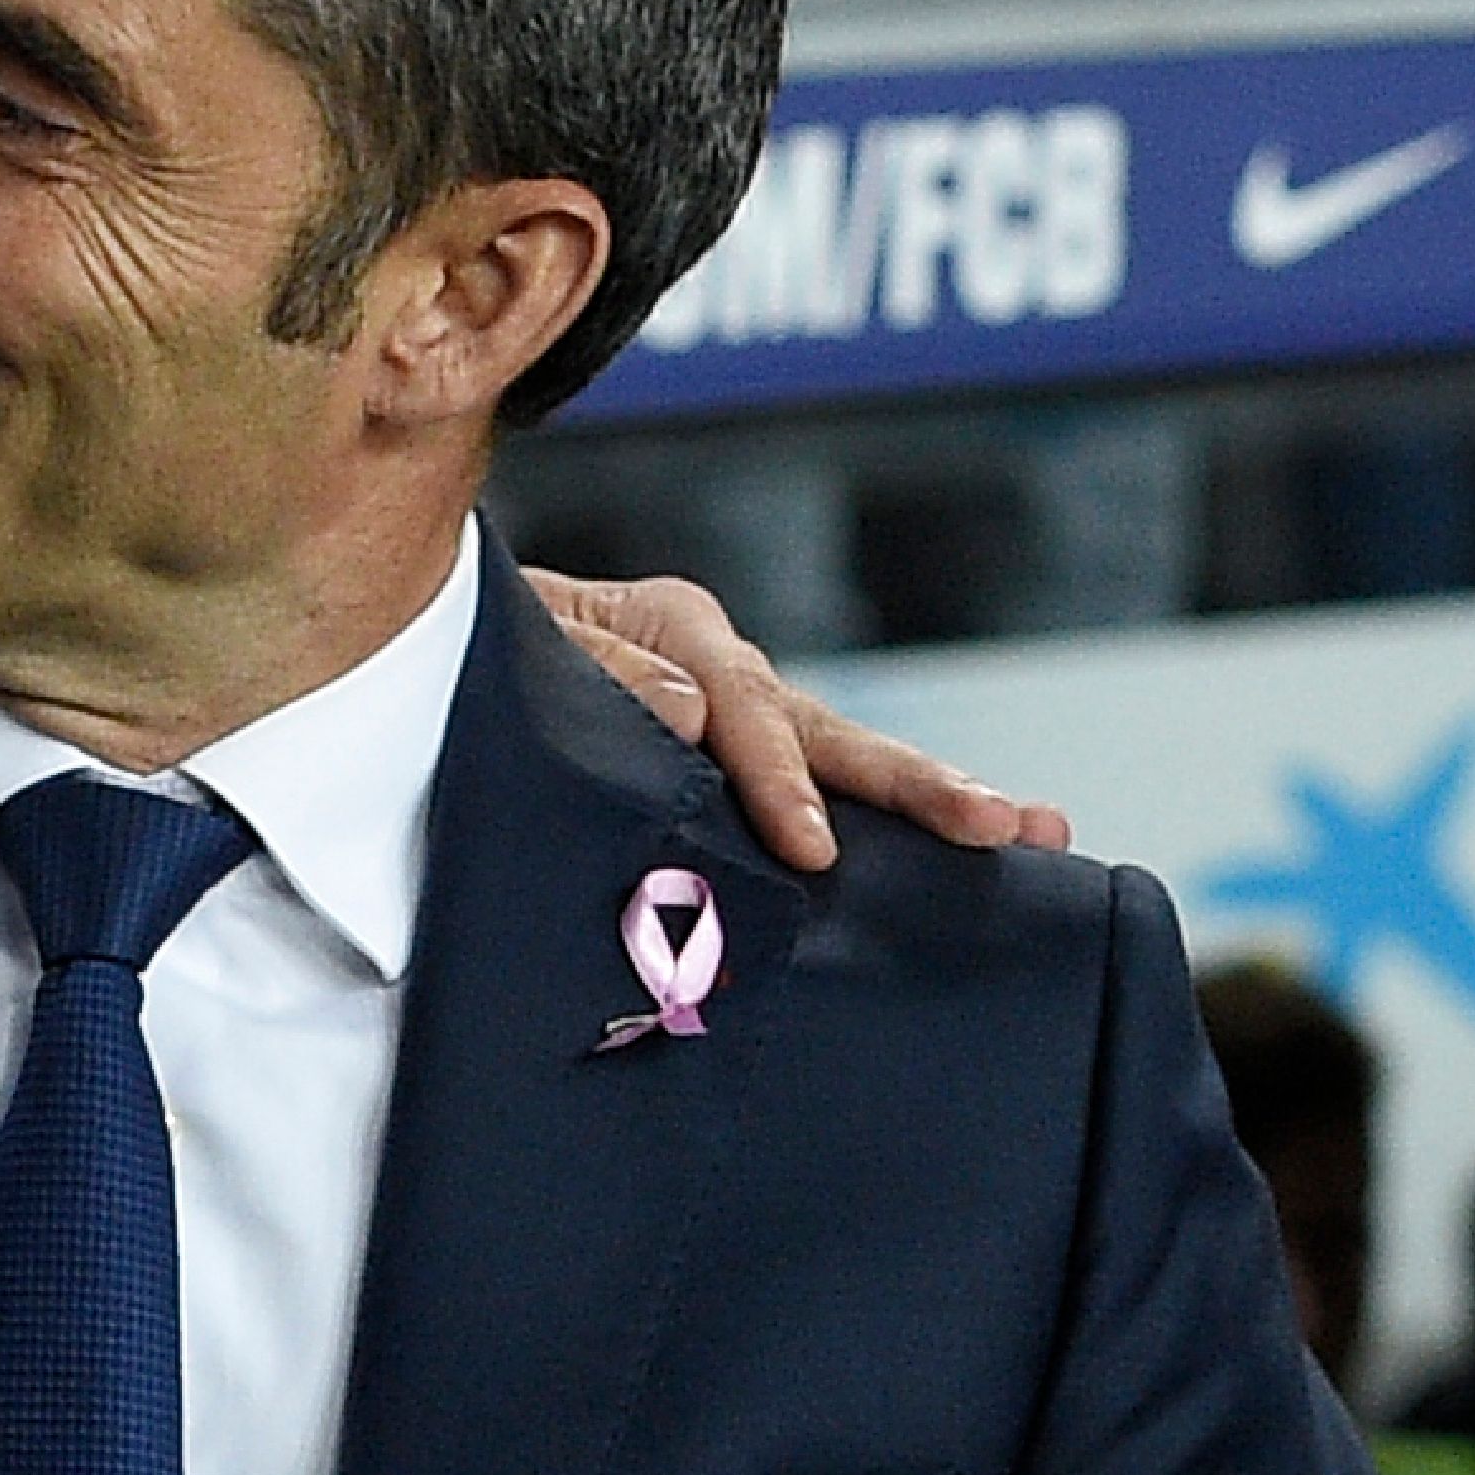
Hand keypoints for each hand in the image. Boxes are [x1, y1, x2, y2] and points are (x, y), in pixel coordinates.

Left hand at [520, 567, 1067, 871]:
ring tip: (1029, 832)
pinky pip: (818, 784)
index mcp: (675, 624)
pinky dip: (886, 816)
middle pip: (828, 726)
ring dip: (931, 796)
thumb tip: (689, 708)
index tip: (811, 850)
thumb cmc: (474, 648)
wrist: (445, 644)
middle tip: (1000, 826)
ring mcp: (741, 711)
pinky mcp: (737, 759)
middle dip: (914, 783)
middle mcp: (724, 665)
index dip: (779, 779)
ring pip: (842, 755)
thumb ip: (595, 667)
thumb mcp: (520, 640)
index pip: (744, 706)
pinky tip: (967, 850)